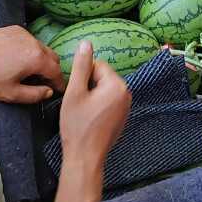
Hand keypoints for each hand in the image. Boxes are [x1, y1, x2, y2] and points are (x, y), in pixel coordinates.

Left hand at [0, 25, 64, 102]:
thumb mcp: (11, 93)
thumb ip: (34, 95)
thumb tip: (48, 92)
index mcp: (37, 59)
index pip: (56, 71)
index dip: (60, 82)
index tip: (59, 90)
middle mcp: (35, 43)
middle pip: (52, 57)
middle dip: (52, 70)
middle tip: (45, 82)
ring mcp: (25, 34)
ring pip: (40, 47)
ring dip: (40, 59)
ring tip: (29, 71)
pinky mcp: (15, 29)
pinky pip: (28, 40)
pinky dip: (28, 50)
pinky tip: (16, 58)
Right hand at [60, 41, 130, 167]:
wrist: (85, 158)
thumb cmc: (77, 126)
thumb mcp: (75, 92)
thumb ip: (81, 66)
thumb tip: (86, 43)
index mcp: (117, 85)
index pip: (97, 66)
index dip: (83, 78)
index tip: (77, 95)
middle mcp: (127, 93)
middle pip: (102, 77)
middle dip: (89, 86)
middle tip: (79, 105)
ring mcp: (126, 106)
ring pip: (104, 89)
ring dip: (93, 96)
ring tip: (84, 113)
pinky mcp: (123, 116)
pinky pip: (109, 101)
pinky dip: (98, 106)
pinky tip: (91, 120)